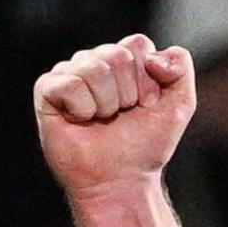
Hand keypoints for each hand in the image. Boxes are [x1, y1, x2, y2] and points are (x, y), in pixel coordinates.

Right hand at [34, 35, 195, 198]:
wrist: (120, 181)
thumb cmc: (145, 146)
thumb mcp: (179, 106)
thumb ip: (180, 68)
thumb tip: (153, 56)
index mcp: (124, 59)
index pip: (137, 45)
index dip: (147, 81)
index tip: (144, 106)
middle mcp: (95, 61)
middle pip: (117, 55)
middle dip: (128, 94)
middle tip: (121, 117)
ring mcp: (69, 73)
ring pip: (94, 68)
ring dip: (106, 104)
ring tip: (101, 120)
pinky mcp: (47, 90)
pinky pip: (69, 84)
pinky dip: (81, 109)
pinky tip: (80, 121)